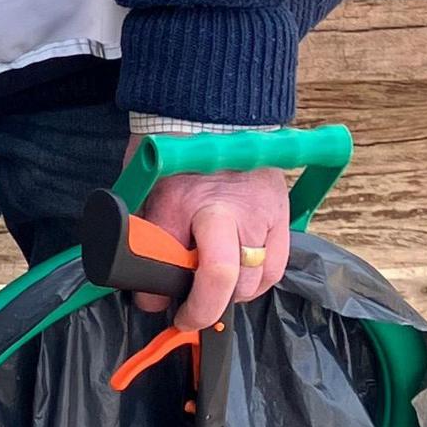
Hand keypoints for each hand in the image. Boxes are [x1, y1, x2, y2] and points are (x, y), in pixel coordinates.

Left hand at [129, 144, 290, 331]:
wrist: (212, 116)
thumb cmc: (172, 155)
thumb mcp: (145, 193)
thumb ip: (147, 242)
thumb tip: (150, 294)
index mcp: (182, 204)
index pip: (176, 265)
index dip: (169, 299)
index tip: (161, 309)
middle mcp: (226, 213)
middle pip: (224, 281)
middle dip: (205, 306)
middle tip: (189, 310)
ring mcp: (259, 216)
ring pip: (253, 280)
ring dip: (232, 295)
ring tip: (215, 290)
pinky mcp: (281, 215)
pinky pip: (275, 267)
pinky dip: (258, 282)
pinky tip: (240, 280)